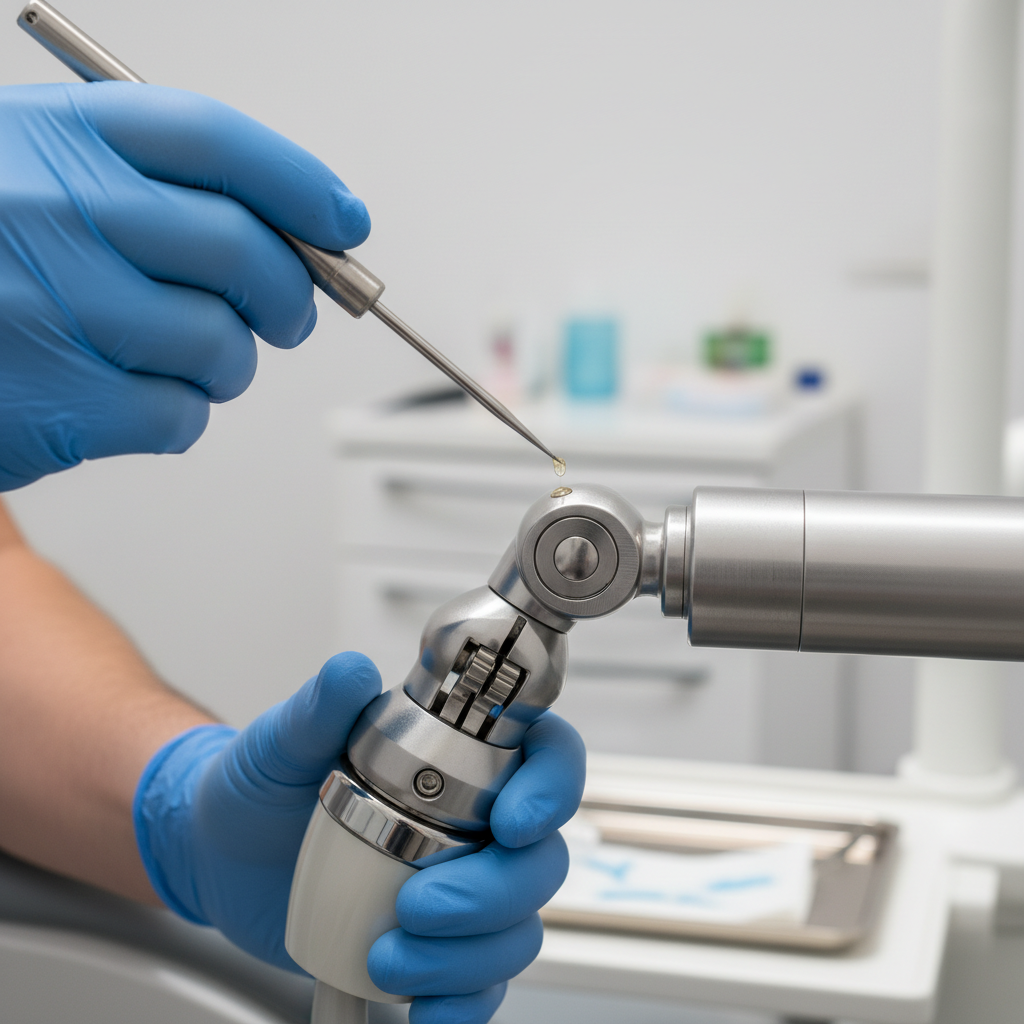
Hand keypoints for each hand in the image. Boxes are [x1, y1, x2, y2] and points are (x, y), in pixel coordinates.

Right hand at [0, 82, 368, 490]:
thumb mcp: (37, 171)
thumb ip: (152, 184)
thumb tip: (299, 231)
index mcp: (60, 136)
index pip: (218, 143)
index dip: (301, 185)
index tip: (345, 223)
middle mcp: (59, 210)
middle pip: (244, 252)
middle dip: (293, 294)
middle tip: (292, 314)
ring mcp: (55, 307)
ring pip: (221, 347)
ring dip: (228, 364)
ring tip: (183, 357)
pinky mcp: (59, 402)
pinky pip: (180, 416)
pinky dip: (178, 415)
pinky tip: (131, 396)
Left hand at [133, 652, 585, 1023]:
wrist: (221, 855)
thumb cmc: (262, 786)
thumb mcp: (282, 742)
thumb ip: (320, 707)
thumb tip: (350, 671)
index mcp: (458, 760)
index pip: (544, 759)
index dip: (551, 787)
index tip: (514, 820)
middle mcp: (474, 825)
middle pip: (539, 860)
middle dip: (491, 893)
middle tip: (418, 904)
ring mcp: (460, 889)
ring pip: (517, 930)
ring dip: (466, 957)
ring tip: (388, 955)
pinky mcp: (438, 948)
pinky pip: (480, 986)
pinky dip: (460, 1004)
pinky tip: (420, 1007)